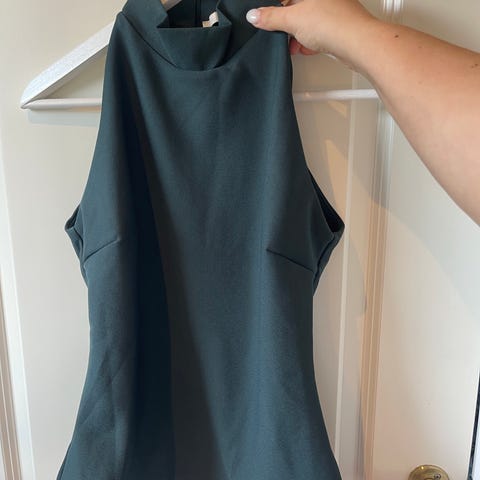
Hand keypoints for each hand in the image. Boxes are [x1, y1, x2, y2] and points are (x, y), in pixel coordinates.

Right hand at [246, 0, 376, 62]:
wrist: (357, 43)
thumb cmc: (332, 23)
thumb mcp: (291, 20)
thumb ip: (270, 18)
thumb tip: (255, 15)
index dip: (274, 8)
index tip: (265, 18)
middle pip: (296, 7)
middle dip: (286, 23)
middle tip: (279, 32)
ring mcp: (333, 8)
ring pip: (307, 20)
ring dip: (296, 34)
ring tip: (293, 44)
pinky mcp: (338, 24)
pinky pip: (318, 30)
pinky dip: (309, 40)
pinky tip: (305, 48)